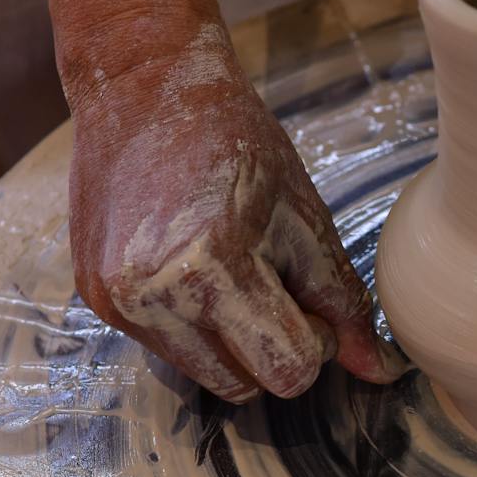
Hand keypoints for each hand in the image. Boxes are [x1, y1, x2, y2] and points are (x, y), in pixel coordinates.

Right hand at [68, 21, 402, 401]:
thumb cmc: (238, 144)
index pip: (287, 369)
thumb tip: (382, 372)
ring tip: (237, 273)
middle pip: (245, 387)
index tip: (311, 298)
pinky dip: (195, 324)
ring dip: (234, 343)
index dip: (314, 343)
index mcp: (211, 266)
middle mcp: (152, 294)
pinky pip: (167, 350)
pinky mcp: (95, 301)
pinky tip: (197, 267)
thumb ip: (342, 301)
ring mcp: (115, 303)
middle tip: (277, 282)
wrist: (144, 90)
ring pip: (205, 376)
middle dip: (275, 348)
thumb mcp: (305, 216)